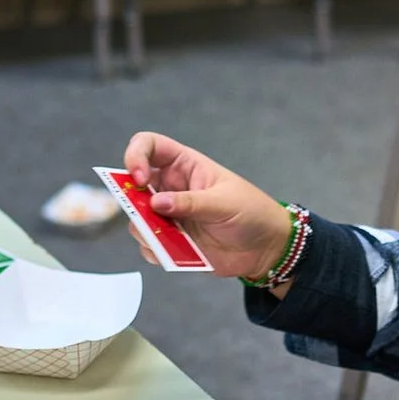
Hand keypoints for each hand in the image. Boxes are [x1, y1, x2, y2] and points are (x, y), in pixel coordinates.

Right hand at [120, 131, 294, 280]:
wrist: (266, 248)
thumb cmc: (251, 213)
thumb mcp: (224, 203)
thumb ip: (190, 203)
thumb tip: (156, 204)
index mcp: (185, 166)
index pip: (149, 146)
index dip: (136, 156)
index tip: (139, 179)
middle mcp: (171, 188)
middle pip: (133, 185)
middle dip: (132, 200)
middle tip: (145, 216)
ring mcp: (169, 215)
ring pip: (137, 219)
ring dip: (146, 229)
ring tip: (171, 239)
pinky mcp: (171, 240)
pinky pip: (149, 245)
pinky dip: (156, 250)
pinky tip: (177, 252)